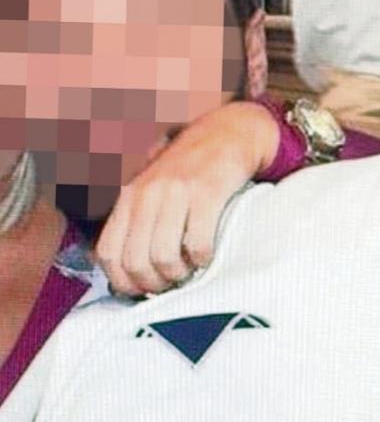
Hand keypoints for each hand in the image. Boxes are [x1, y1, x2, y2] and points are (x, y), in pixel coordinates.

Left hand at [95, 100, 278, 296]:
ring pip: (163, 257)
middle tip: (172, 282)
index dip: (124, 282)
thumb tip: (132, 274)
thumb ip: (139, 223)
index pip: (109, 254)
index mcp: (129, 198)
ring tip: (190, 269)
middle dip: (154, 283)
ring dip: (179, 274)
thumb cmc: (191, 172)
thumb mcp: (154, 190)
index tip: (144, 289)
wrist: (227, 133)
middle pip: (135, 261)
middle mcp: (146, 194)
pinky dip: (203, 258)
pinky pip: (197, 242)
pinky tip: (208, 254)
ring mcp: (176, 192)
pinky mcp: (206, 192)